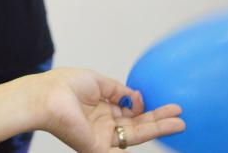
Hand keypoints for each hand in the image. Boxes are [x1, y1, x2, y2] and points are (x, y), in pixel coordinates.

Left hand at [34, 68, 183, 151]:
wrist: (47, 96)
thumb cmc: (64, 86)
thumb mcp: (97, 82)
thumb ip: (118, 90)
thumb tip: (135, 96)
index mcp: (101, 108)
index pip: (130, 111)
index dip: (144, 106)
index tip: (149, 96)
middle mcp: (103, 125)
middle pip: (138, 124)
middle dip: (159, 120)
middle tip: (180, 113)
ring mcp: (102, 137)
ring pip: (136, 135)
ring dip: (158, 128)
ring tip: (180, 122)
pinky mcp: (98, 148)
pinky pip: (122, 151)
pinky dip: (139, 146)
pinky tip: (161, 143)